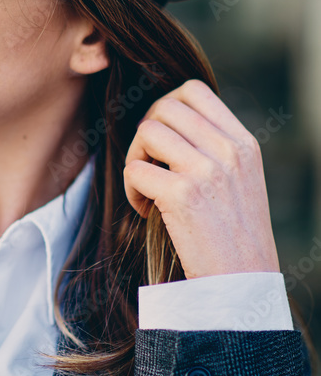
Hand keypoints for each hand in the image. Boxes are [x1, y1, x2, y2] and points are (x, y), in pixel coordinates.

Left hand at [123, 79, 279, 279]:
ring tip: (147, 190)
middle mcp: (228, 150)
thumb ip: (214, 151)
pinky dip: (132, 191)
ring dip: (136, 160)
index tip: (164, 143)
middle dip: (146, 133)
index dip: (166, 108)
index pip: (195, 90)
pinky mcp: (182, 195)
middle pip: (164, 107)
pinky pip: (135, 170)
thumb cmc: (234, 238)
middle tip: (150, 166)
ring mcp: (206, 170)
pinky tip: (147, 211)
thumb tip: (168, 126)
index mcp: (244, 144)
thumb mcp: (240, 182)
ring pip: (147, 132)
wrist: (242, 284)